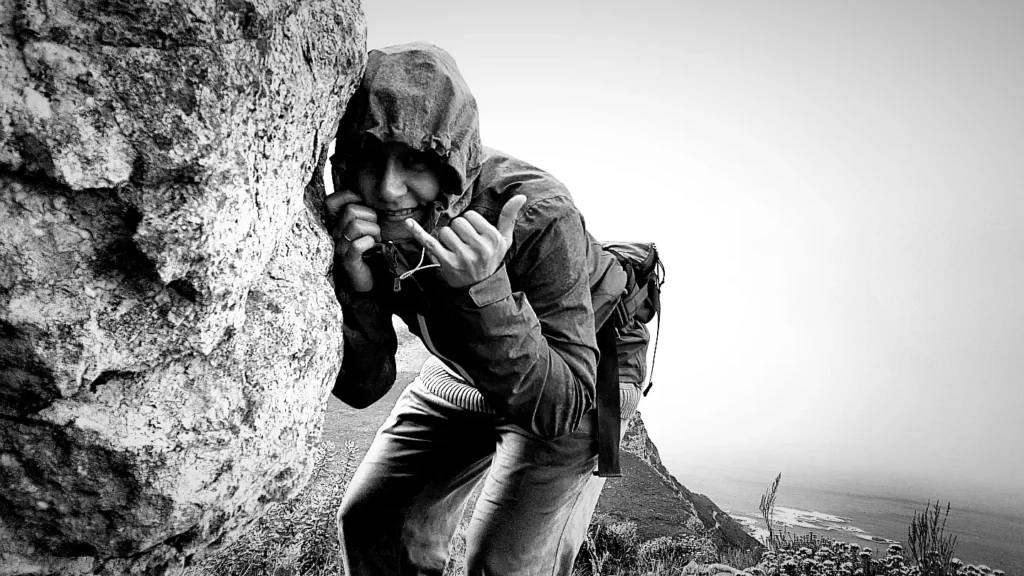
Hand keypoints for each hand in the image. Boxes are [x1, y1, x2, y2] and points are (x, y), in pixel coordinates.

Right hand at [325, 190, 380, 292]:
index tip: (362, 204)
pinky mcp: (348, 260)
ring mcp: (340, 247)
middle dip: (370, 216)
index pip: (331, 201)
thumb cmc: (369, 252)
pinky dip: (370, 243)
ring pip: (356, 225)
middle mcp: (334, 234)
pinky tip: (373, 247)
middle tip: (375, 229)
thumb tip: (365, 195)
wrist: (368, 281)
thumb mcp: (365, 228)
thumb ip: (363, 213)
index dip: (347, 196)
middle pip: (350, 210)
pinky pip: (358, 245)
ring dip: (374, 230)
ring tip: (376, 239)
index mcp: (336, 224)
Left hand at [405, 195, 527, 288]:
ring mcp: (462, 256)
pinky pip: (429, 242)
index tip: (474, 236)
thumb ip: (510, 216)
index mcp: (492, 238)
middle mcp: (478, 247)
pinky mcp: (447, 263)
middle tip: (465, 245)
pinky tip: (409, 223)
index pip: (471, 216)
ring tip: (456, 251)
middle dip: (458, 231)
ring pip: (445, 232)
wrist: (481, 287)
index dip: (470, 224)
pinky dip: (418, 233)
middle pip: (457, 222)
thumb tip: (521, 195)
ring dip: (446, 240)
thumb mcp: (504, 239)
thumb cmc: (492, 259)